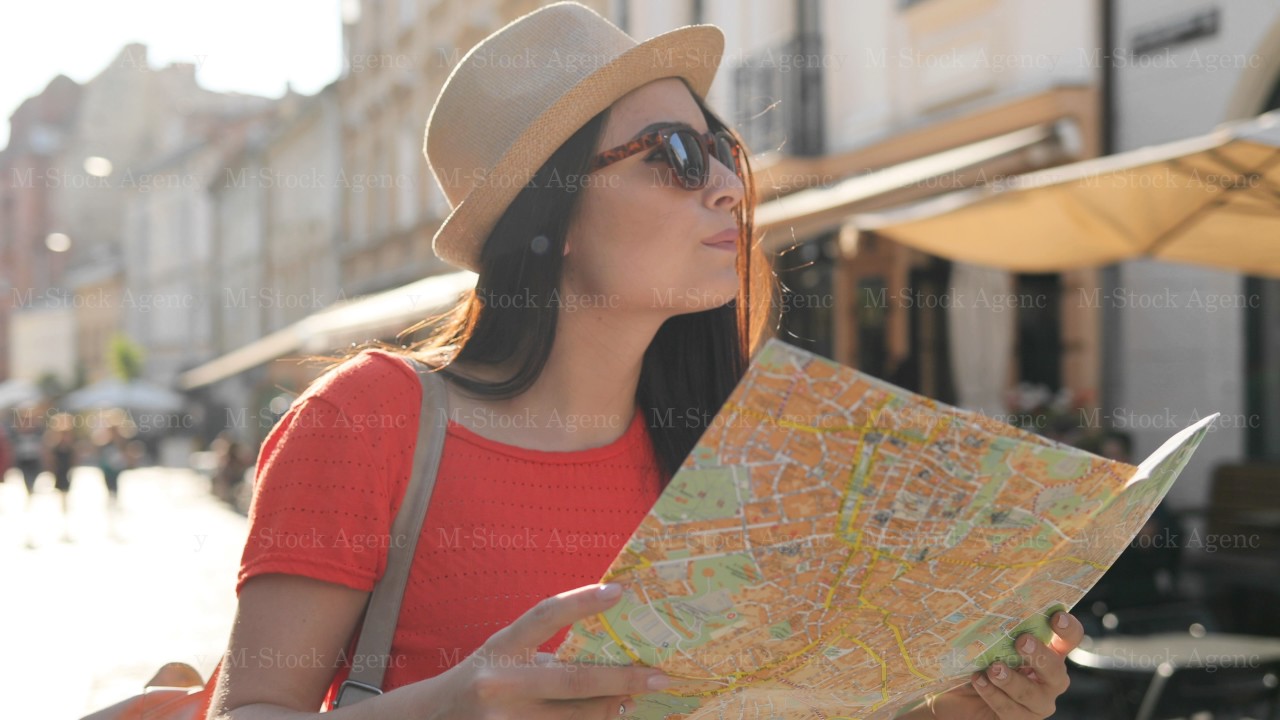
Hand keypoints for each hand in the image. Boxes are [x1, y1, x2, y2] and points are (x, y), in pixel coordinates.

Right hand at [419, 582, 671, 718]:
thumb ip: (546, 655)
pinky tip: (609, 716)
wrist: (430, 719)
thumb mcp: (505, 655)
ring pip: (573, 718)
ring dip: (610, 709)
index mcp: (501, 647)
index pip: (545, 616)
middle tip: (659, 676)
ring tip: (635, 699)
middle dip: (622, 679)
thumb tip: (610, 655)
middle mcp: (500, 684)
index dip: (582, 602)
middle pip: (573, 681)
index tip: (620, 590)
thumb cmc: (482, 679)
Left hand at [926, 611, 1083, 719]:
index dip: (1068, 629)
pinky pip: (1011, 711)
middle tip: (1022, 642)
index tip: (1057, 617)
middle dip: (1041, 655)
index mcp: (1047, 654)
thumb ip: (997, 630)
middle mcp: (1048, 680)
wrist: (956, 697)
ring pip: (1033, 695)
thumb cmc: (975, 662)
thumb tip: (989, 608)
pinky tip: (978, 681)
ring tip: (993, 669)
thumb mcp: (986, 644)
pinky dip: (993, 695)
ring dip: (1012, 680)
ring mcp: (1037, 703)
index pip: (1068, 639)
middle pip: (1057, 670)